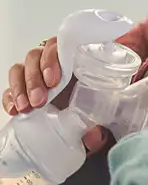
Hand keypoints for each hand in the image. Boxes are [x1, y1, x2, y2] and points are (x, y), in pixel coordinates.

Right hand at [2, 39, 107, 153]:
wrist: (85, 117)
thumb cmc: (94, 104)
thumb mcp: (100, 110)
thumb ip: (98, 122)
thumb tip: (93, 137)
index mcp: (72, 58)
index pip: (57, 47)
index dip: (52, 60)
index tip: (53, 80)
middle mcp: (51, 62)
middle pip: (34, 57)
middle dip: (34, 78)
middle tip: (39, 100)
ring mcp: (35, 74)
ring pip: (19, 69)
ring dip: (20, 87)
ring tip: (26, 107)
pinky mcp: (24, 89)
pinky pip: (10, 88)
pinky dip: (10, 97)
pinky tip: (14, 110)